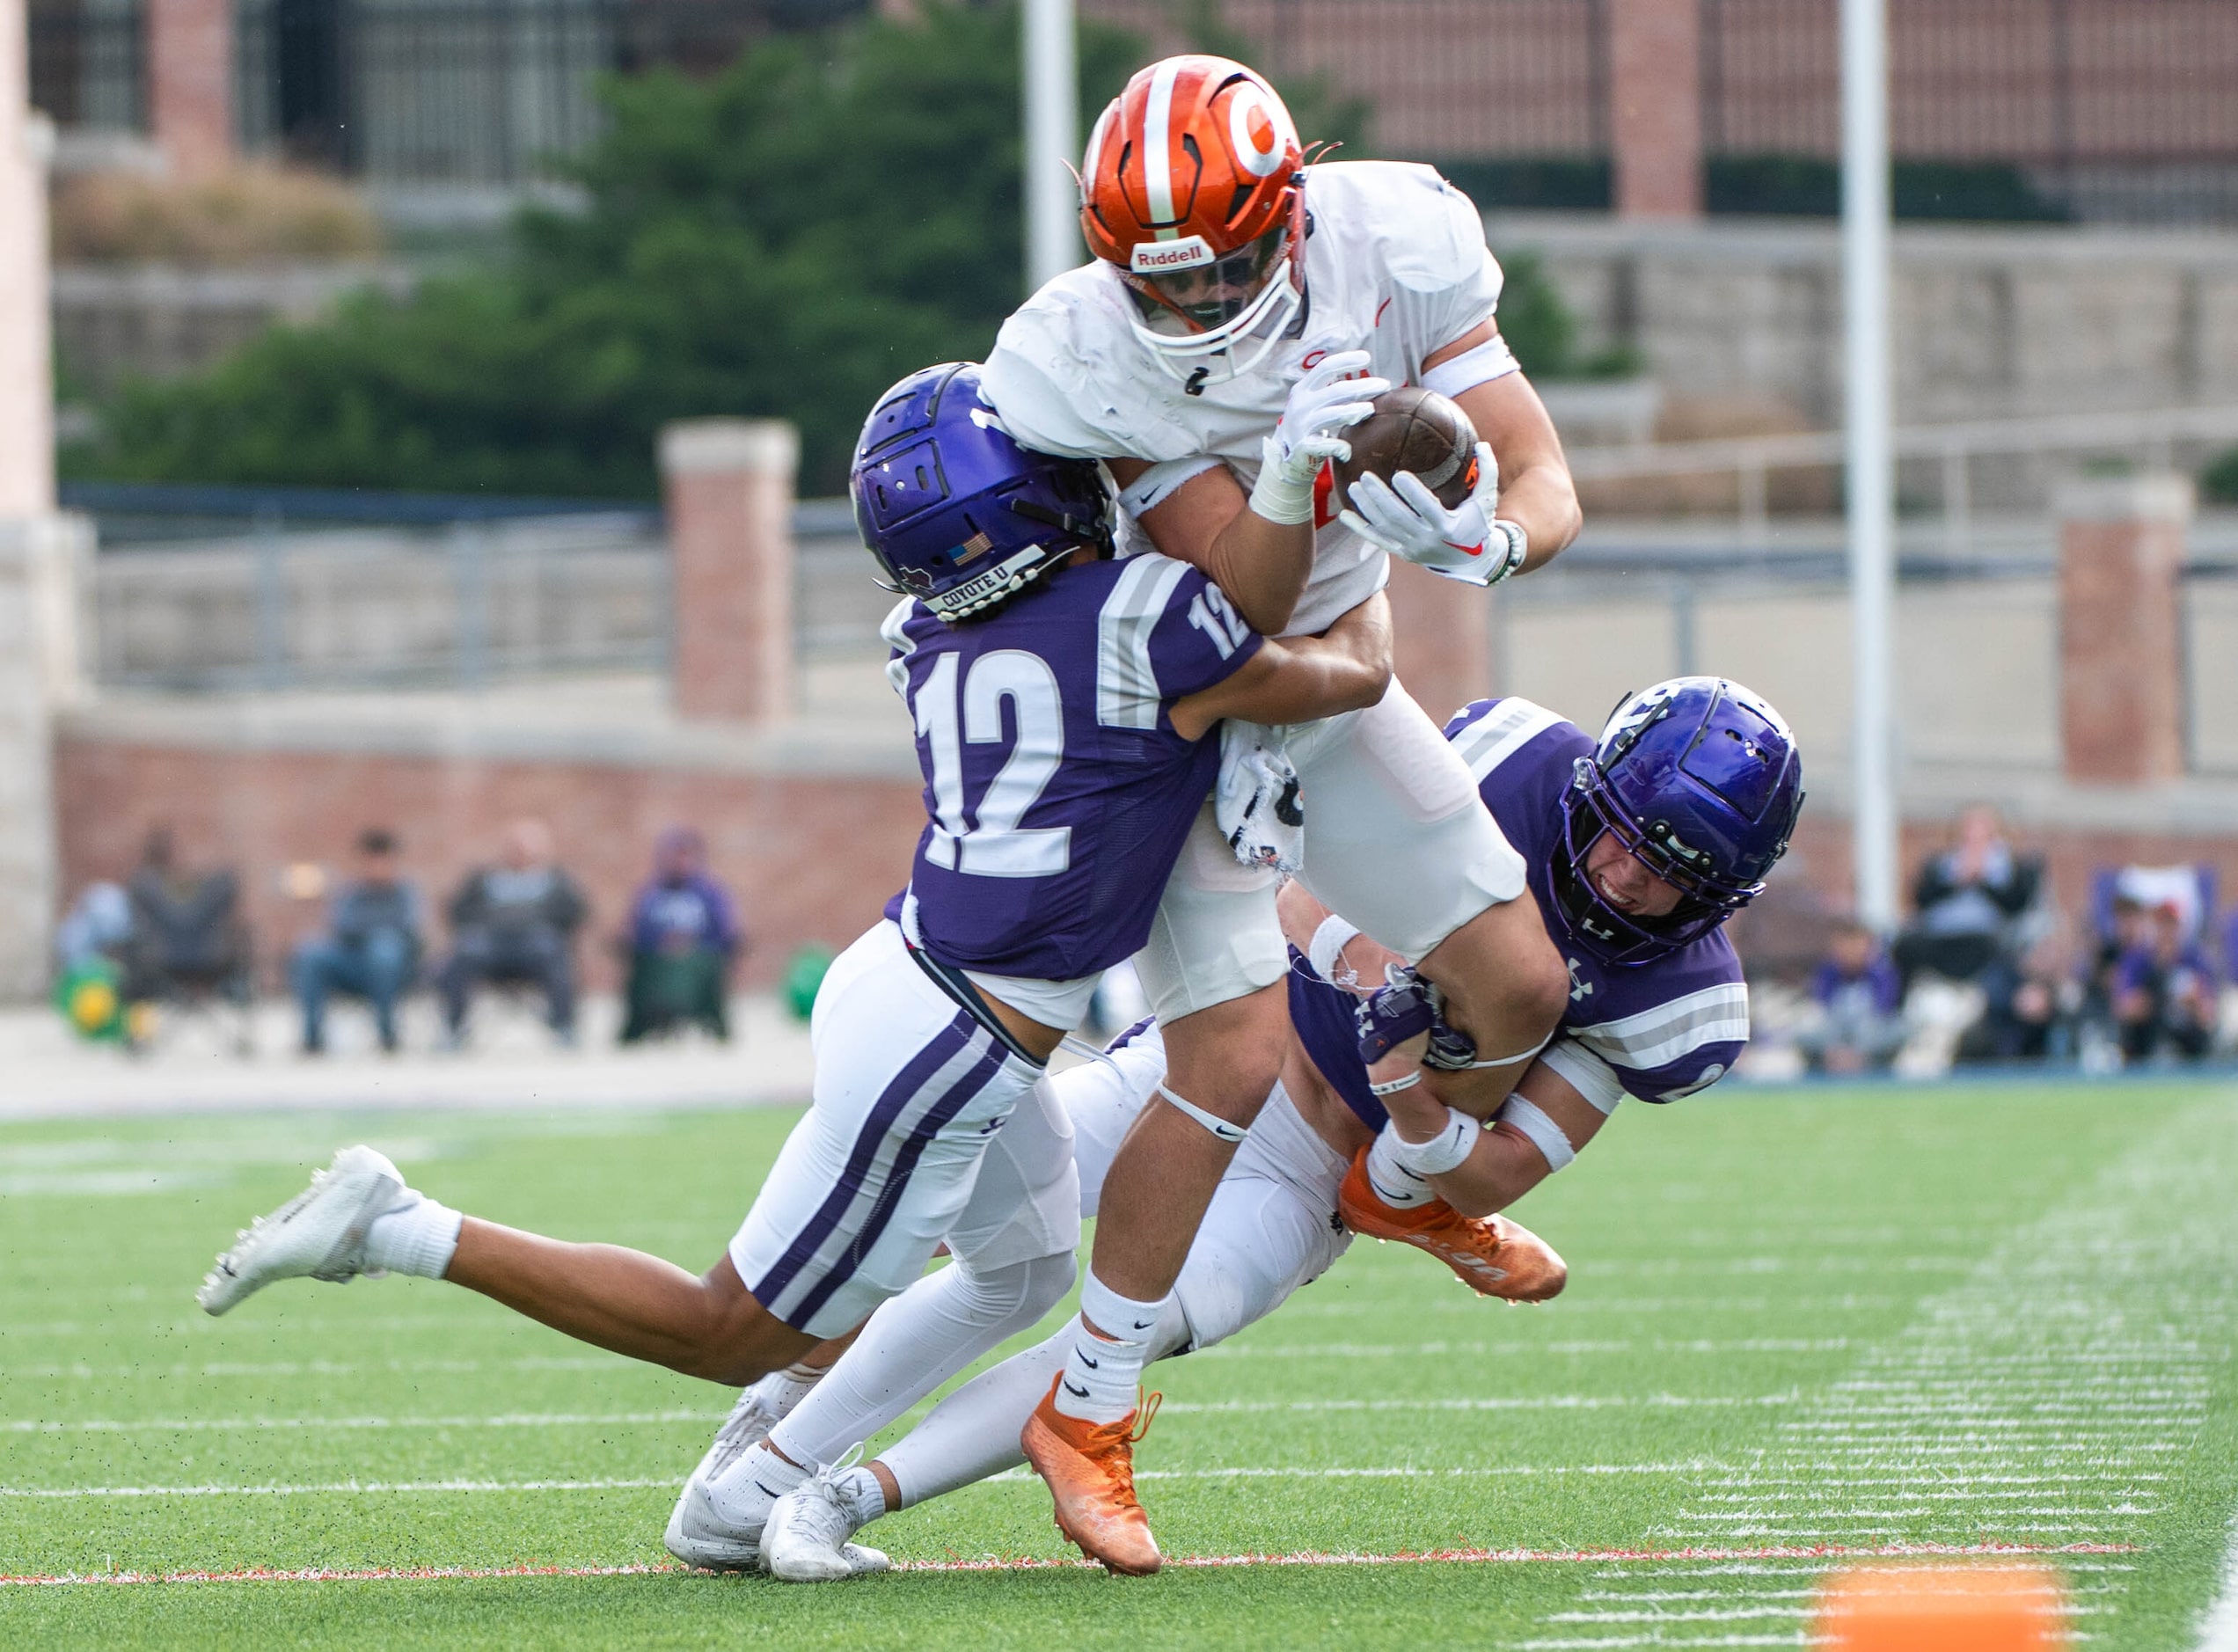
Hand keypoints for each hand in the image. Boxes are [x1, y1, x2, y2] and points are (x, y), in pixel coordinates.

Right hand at [1249, 350, 1387, 524]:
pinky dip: (1341, 447)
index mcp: (1303, 389)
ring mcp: (1302, 425)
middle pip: (1336, 390)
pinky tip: (1348, 450)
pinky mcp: (1305, 446)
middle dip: (1362, 386)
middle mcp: (1301, 405)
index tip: (1367, 357)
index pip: (1325, 367)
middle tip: (1384, 385)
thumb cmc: (1308, 425)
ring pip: (1332, 414)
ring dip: (1354, 411)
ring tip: (1369, 409)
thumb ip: (1332, 391)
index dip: (1346, 360)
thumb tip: (1368, 382)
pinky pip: (1328, 445)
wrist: (1286, 458)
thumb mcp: (1313, 402)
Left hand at [1340, 441, 1523, 585]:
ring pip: (1385, 528)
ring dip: (1368, 509)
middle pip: (1399, 518)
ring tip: (1355, 487)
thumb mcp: (1487, 499)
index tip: (1399, 475)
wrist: (1472, 559)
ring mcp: (1413, 549)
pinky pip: (1378, 541)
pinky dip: (1361, 529)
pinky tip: (1345, 515)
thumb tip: (1484, 445)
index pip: (1427, 508)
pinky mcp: (1403, 554)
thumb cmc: (1479, 523)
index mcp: (1447, 526)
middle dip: (1380, 498)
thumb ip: (1487, 472)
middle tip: (1366, 477)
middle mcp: (1427, 540)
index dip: (1413, 494)